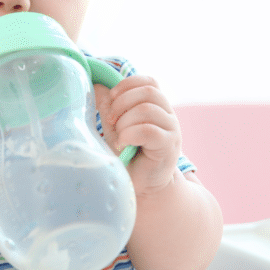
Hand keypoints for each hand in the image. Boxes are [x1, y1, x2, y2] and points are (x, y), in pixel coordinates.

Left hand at [94, 75, 180, 195]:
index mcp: (158, 107)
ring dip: (125, 122)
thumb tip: (98, 85)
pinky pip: (148, 130)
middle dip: (123, 103)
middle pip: (149, 92)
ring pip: (147, 110)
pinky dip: (130, 134)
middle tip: (111, 121)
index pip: (149, 82)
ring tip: (119, 138)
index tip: (111, 98)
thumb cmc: (129, 157)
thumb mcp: (116, 128)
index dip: (128, 85)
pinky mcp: (169, 146)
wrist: (142, 187)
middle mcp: (168, 116)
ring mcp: (172, 130)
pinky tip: (124, 145)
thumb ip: (110, 108)